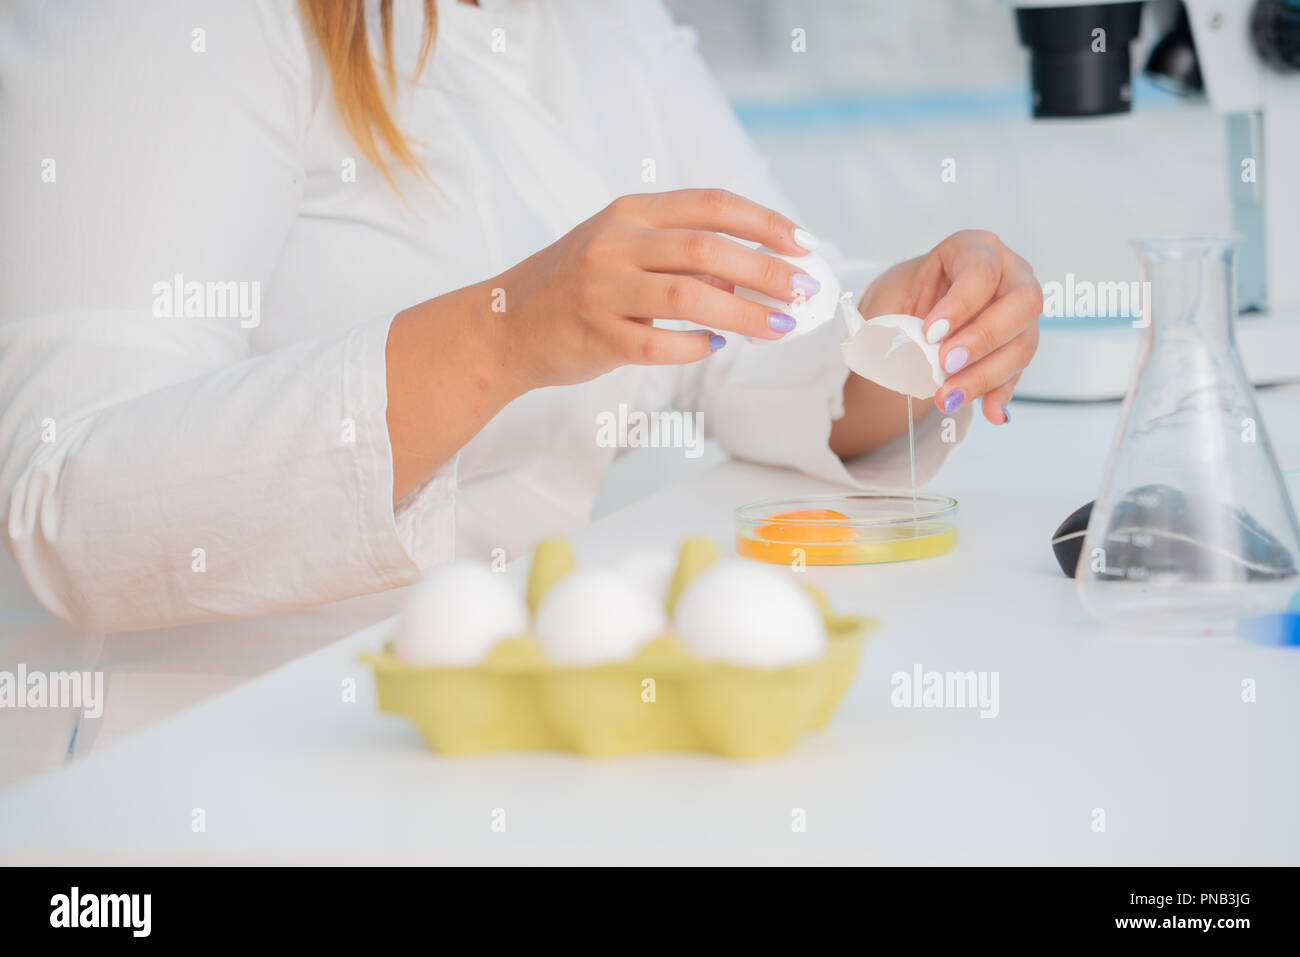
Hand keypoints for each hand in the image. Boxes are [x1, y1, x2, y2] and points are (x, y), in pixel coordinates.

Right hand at [493, 189, 819, 388]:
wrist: (504, 325)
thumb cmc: (575, 286)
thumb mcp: (619, 246)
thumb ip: (677, 250)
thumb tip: (752, 272)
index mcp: (630, 213)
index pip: (711, 205)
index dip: (764, 222)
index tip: (802, 244)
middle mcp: (616, 244)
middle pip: (709, 249)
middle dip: (767, 270)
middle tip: (804, 291)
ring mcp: (604, 290)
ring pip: (692, 298)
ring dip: (746, 314)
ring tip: (779, 326)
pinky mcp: (598, 336)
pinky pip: (661, 343)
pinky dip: (696, 346)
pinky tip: (715, 346)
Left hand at [856, 229, 1041, 423]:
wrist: (907, 316)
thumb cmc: (901, 299)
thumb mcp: (886, 302)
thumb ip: (890, 325)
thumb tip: (903, 359)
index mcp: (975, 249)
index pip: (981, 271)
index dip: (959, 304)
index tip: (929, 333)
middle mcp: (1010, 275)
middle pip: (1023, 302)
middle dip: (983, 337)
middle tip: (946, 363)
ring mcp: (1020, 313)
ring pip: (1023, 343)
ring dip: (985, 375)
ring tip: (947, 398)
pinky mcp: (1017, 348)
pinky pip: (1017, 373)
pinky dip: (999, 394)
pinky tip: (989, 412)